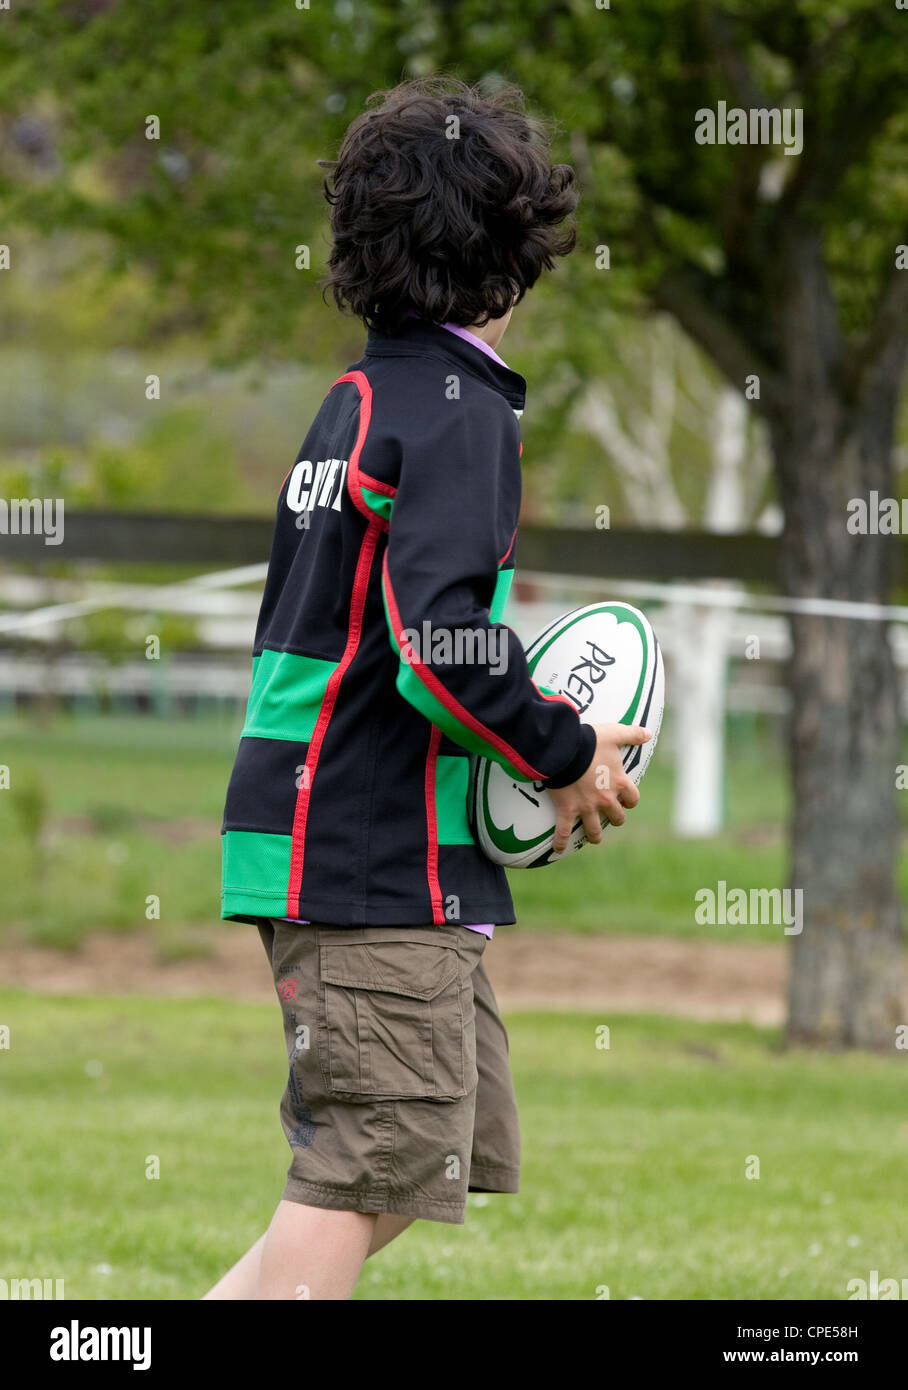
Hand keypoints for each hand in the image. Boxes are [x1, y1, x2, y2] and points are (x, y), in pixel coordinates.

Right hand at [548, 722, 651, 854]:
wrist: (565, 749)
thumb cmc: (590, 741)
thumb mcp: (614, 734)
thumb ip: (632, 734)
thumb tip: (648, 733)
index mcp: (618, 783)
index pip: (633, 799)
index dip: (630, 801)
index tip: (625, 800)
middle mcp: (605, 799)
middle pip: (617, 818)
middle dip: (615, 818)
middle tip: (609, 815)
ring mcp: (586, 807)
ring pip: (594, 831)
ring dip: (595, 836)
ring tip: (593, 838)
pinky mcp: (567, 810)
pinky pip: (564, 831)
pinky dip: (560, 842)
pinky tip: (558, 850)